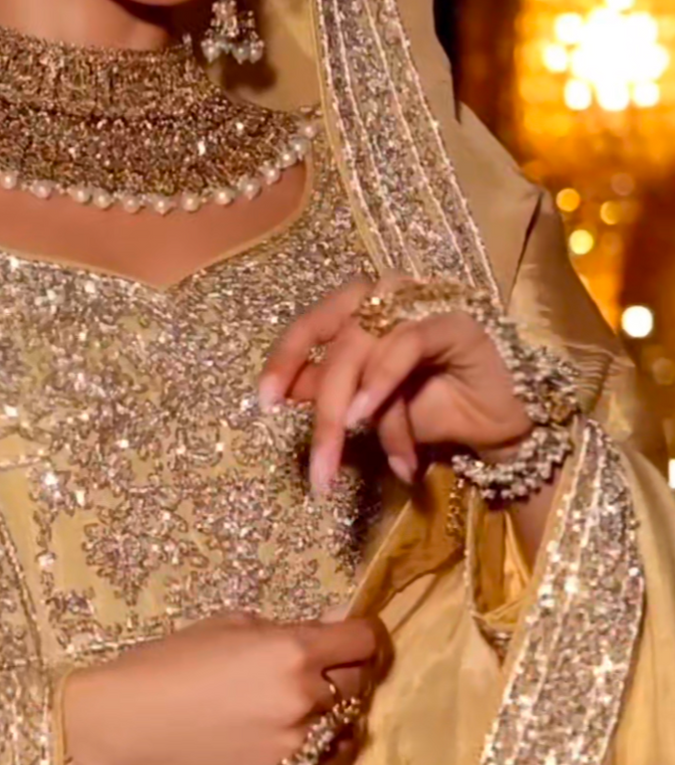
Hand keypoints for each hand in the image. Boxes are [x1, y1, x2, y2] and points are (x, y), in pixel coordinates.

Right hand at [62, 613, 377, 764]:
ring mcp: (296, 746)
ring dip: (330, 711)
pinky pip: (319, 758)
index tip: (349, 633)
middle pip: (359, 682)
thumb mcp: (229, 625)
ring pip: (343, 726)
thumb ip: (284, 630)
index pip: (364, 641)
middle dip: (344, 670)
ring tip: (297, 703)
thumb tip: (326, 628)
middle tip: (319, 665)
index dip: (361, 633)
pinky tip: (280, 732)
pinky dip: (312, 743)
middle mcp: (305, 700)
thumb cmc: (168, 662)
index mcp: (293, 652)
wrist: (125, 724)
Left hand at [259, 277, 533, 493]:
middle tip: (317, 468)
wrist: (499, 428)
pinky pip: (406, 343)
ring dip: (352, 410)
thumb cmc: (434, 410)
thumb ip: (331, 391)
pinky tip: (366, 416)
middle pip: (337, 343)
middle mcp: (390, 295)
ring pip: (366, 346)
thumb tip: (285, 390)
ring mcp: (423, 303)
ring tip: (348, 459)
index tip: (265, 402)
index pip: (314, 322)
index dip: (285, 357)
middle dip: (322, 412)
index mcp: (365, 308)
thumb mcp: (370, 407)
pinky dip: (382, 381)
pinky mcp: (455, 321)